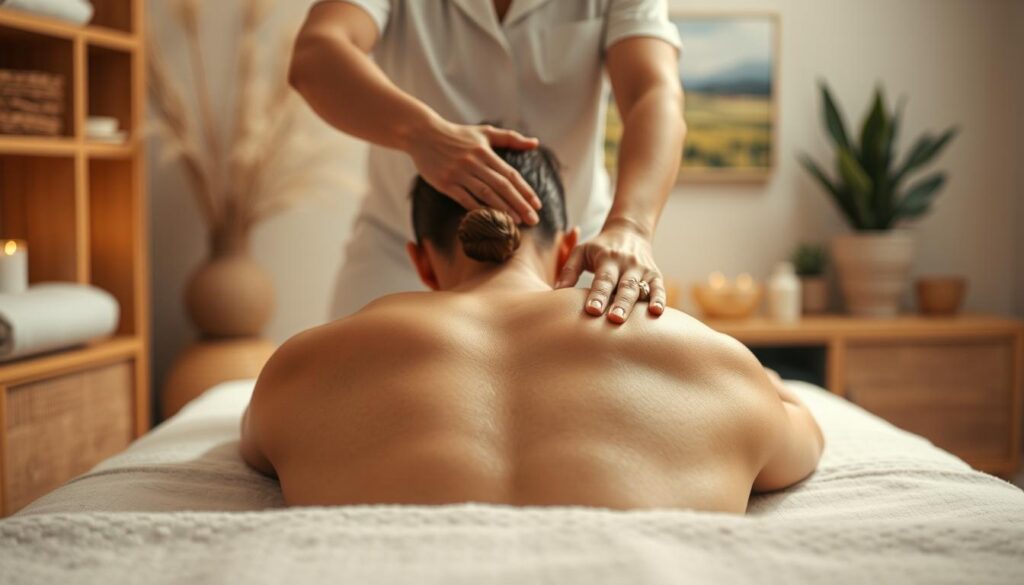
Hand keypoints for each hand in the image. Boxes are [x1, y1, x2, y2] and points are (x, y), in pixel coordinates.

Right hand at [405, 120, 542, 224]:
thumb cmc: (457, 134)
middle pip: (502, 186)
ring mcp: (459, 174)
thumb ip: (510, 138)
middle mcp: (474, 163)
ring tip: (517, 222)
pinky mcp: (445, 183)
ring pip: (485, 195)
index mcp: (485, 152)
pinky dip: (478, 210)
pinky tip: (490, 220)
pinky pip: (465, 200)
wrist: (422, 134)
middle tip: (533, 220)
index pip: (510, 174)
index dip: (525, 190)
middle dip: (520, 204)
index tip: (537, 204)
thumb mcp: (484, 133)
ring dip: (503, 210)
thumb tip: (535, 143)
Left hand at [555, 220, 666, 323]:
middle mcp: (627, 264)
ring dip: (636, 306)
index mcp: (607, 258)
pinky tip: (657, 313)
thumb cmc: (599, 247)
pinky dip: (659, 300)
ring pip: (641, 289)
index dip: (598, 295)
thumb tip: (556, 291)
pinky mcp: (655, 275)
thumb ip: (569, 270)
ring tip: (634, 324)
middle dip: (619, 304)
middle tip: (614, 319)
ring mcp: (642, 270)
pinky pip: (659, 288)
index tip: (592, 310)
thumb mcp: (581, 251)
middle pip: (624, 286)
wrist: (630, 232)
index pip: (603, 279)